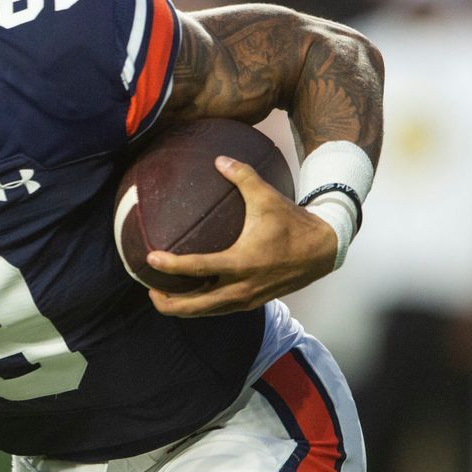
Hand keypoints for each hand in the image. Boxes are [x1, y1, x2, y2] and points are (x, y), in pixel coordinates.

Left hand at [145, 156, 337, 317]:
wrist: (324, 249)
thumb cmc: (292, 222)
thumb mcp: (267, 196)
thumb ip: (242, 175)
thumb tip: (218, 158)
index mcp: (242, 262)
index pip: (198, 269)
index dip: (171, 266)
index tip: (149, 258)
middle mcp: (242, 287)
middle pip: (195, 306)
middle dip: (167, 301)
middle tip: (147, 286)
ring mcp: (247, 299)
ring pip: (206, 312)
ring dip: (181, 307)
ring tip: (160, 293)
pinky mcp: (253, 302)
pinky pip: (219, 309)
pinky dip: (199, 306)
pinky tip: (187, 293)